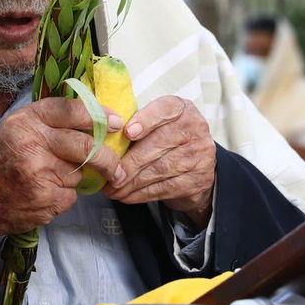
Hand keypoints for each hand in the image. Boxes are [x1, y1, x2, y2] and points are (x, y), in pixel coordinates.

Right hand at [0, 97, 124, 247]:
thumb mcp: (15, 128)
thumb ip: (48, 123)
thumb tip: (94, 119)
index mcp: (27, 121)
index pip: (71, 110)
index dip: (98, 114)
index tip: (116, 121)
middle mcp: (34, 143)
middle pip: (86, 147)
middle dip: (108, 159)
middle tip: (116, 167)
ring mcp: (39, 172)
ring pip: (78, 174)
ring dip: (73, 179)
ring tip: (50, 179)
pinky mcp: (44, 198)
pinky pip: (69, 196)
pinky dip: (63, 197)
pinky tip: (43, 194)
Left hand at [104, 96, 215, 226]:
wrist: (196, 168)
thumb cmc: (166, 142)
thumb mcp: (156, 126)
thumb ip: (136, 126)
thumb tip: (104, 138)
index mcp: (182, 109)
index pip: (166, 109)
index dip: (146, 120)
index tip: (127, 132)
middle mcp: (196, 129)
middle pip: (159, 143)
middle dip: (130, 161)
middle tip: (109, 173)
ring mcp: (201, 155)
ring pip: (161, 169)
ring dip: (132, 181)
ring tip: (113, 188)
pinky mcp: (199, 180)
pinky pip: (166, 187)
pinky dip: (142, 194)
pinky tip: (127, 196)